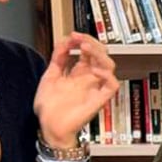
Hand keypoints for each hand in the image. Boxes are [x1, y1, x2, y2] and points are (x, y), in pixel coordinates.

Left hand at [34, 32, 118, 148]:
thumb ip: (58, 58)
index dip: (83, 40)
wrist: (49, 127)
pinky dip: (107, 75)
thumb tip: (64, 41)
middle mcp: (88, 79)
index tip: (73, 35)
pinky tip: (94, 70)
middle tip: (80, 39)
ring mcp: (94, 88)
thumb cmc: (49, 107)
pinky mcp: (98, 99)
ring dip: (100, 54)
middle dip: (92, 42)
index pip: (88, 51)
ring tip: (87, 48)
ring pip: (109, 66)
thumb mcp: (50, 76)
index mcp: (78, 73)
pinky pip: (112, 86)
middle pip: (101, 55)